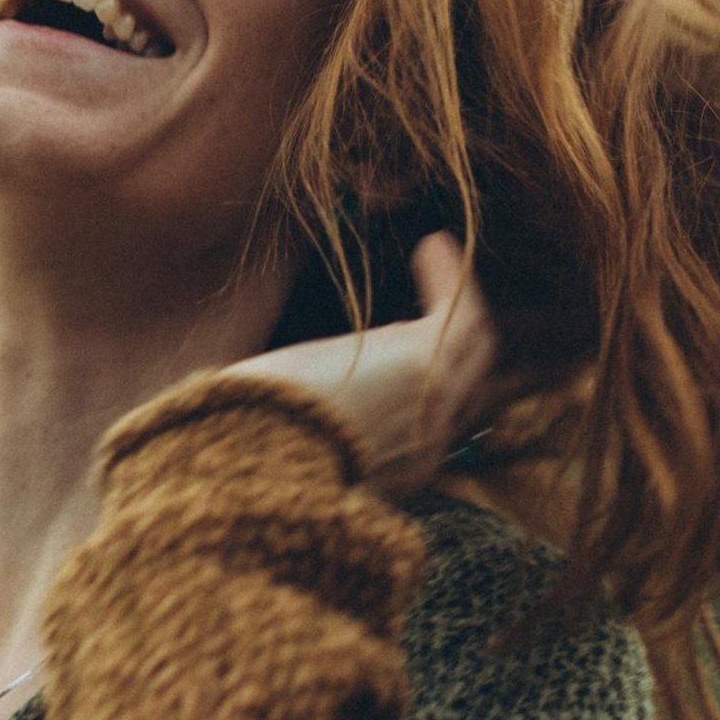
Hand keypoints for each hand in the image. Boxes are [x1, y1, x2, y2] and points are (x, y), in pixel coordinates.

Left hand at [221, 232, 498, 494]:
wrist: (246, 468)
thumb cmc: (248, 451)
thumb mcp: (291, 438)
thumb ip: (314, 421)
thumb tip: (294, 389)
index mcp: (390, 475)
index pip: (434, 423)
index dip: (433, 380)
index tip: (406, 337)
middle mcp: (422, 452)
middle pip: (471, 387)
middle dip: (462, 341)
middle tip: (448, 295)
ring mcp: (431, 415)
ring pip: (473, 350)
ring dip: (458, 296)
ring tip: (434, 251)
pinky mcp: (426, 373)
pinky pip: (461, 317)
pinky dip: (449, 278)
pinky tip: (432, 245)